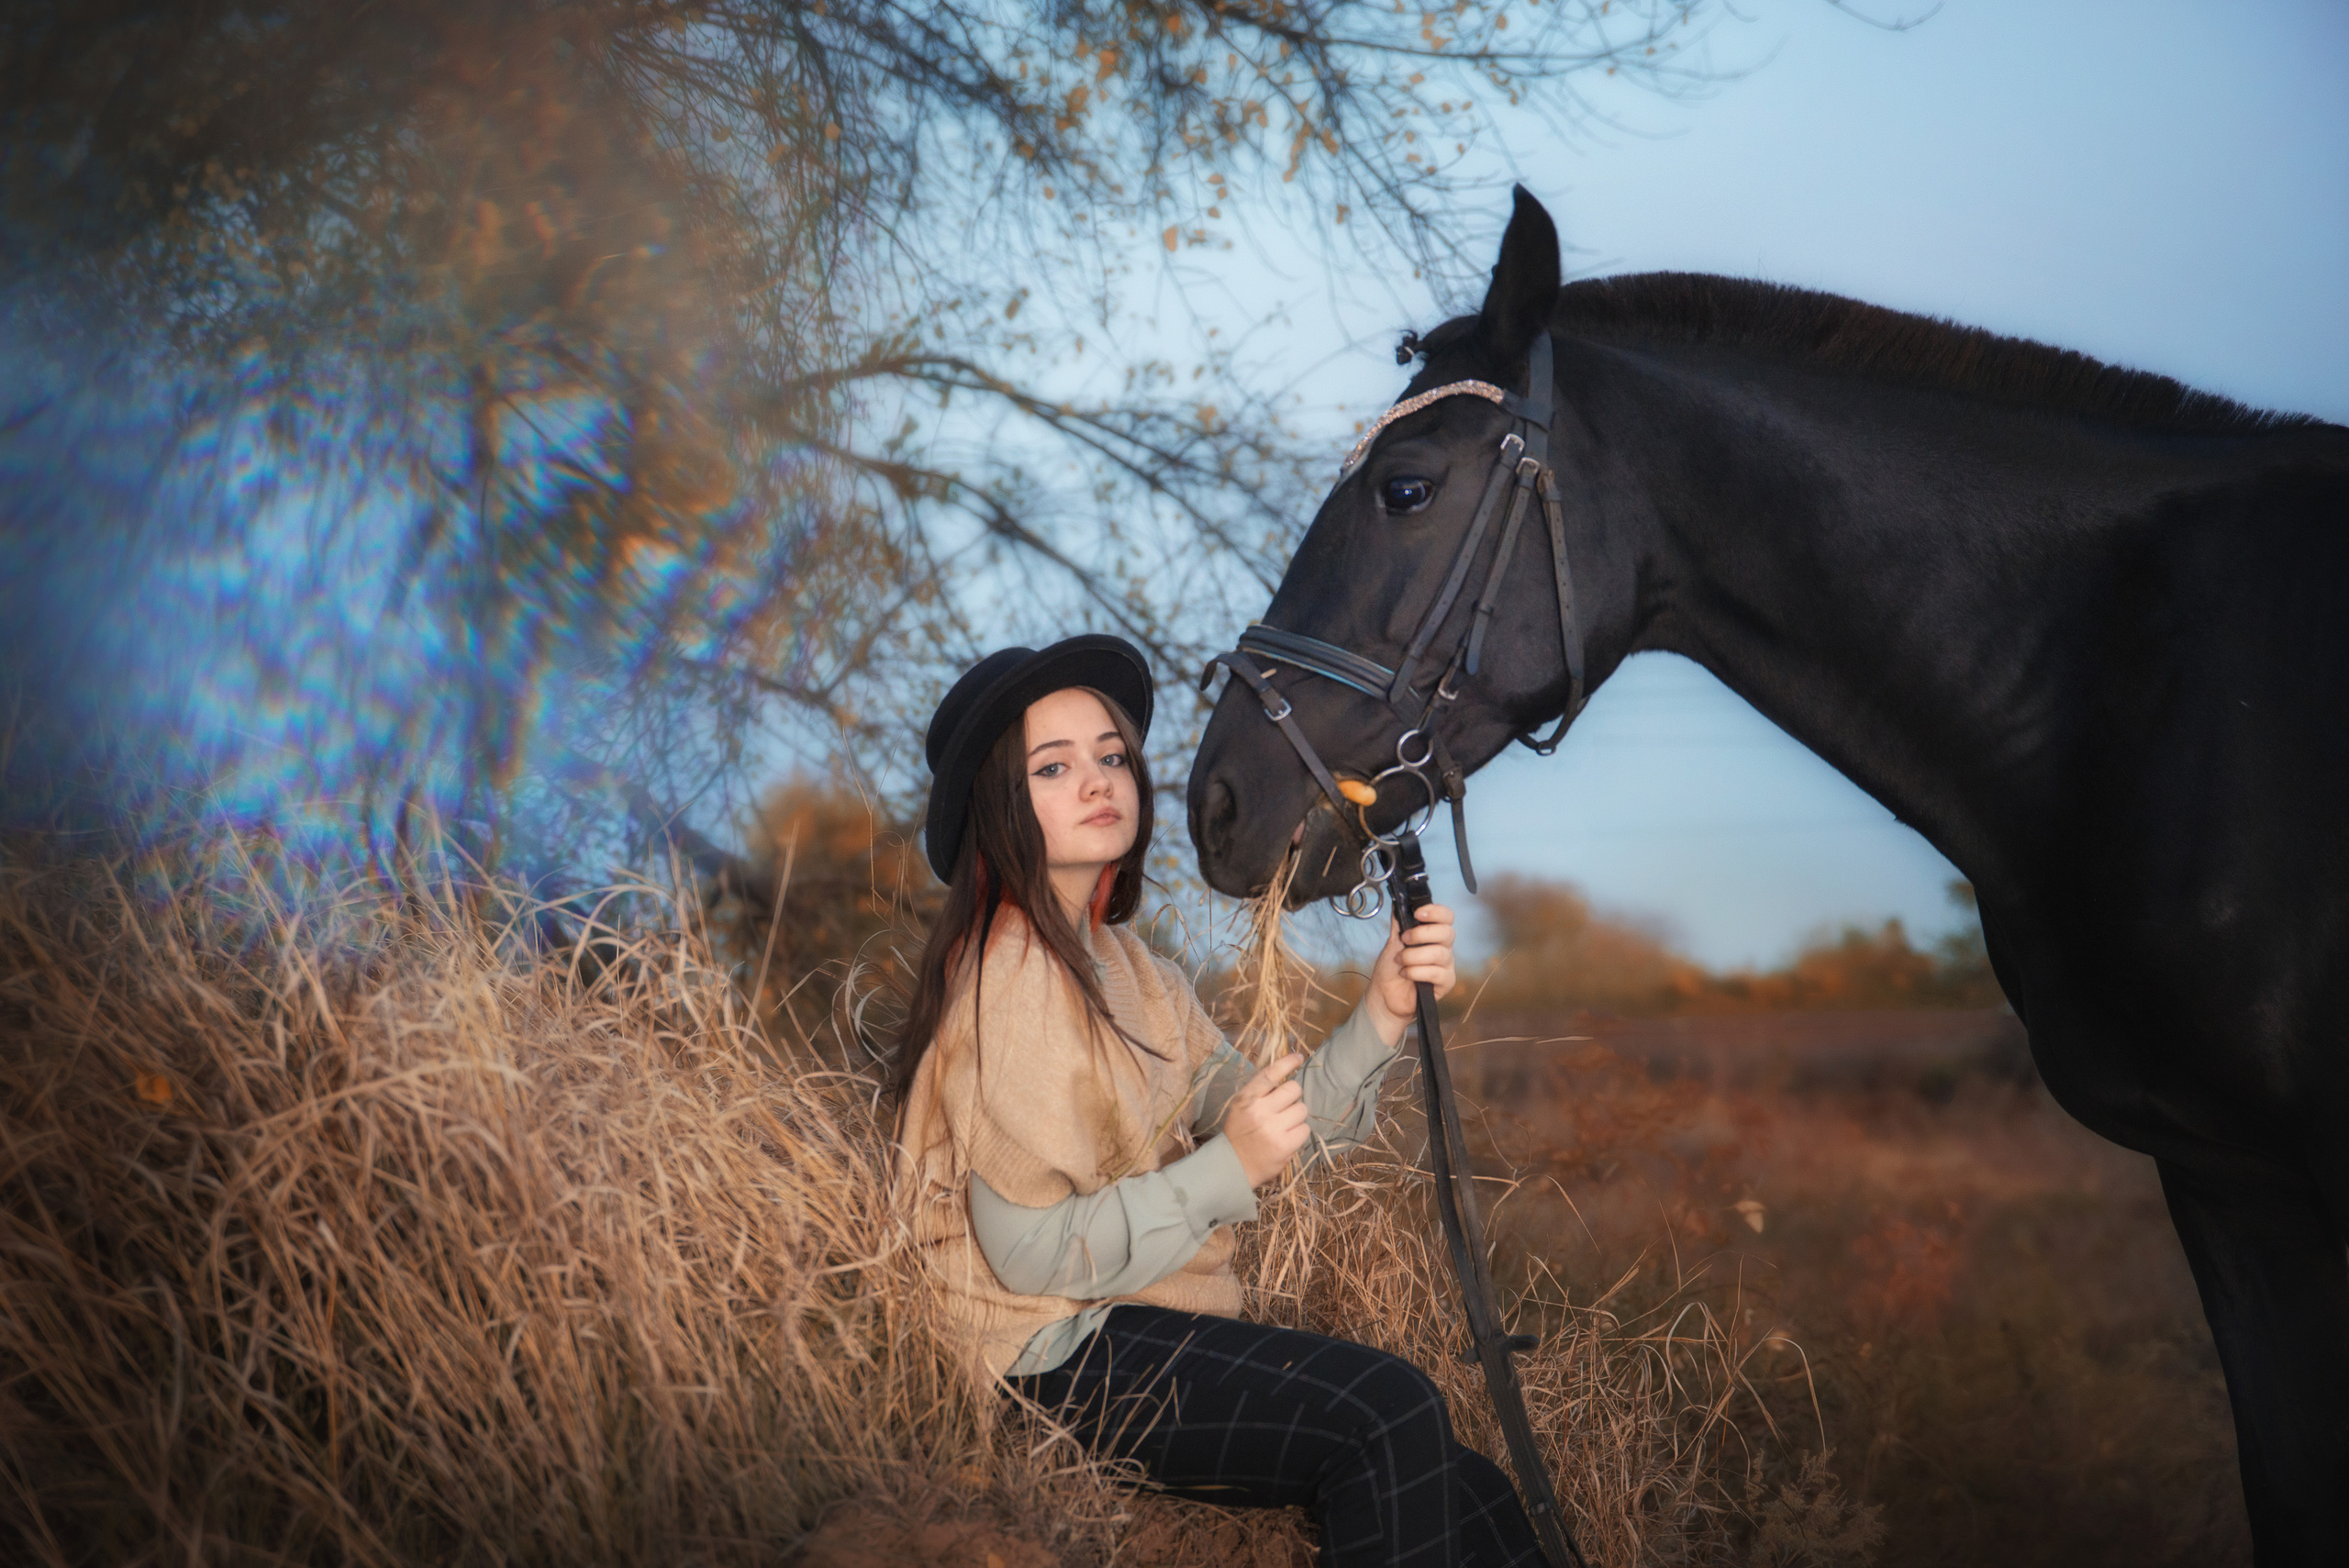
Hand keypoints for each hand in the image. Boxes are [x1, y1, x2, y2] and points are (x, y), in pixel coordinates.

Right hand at [1223, 1053, 1309, 1186]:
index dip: (1286, 1063)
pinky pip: (1305, 1129)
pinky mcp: (1285, 1146)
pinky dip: (1299, 1132)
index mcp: (1247, 1099)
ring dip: (1296, 1116)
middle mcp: (1259, 1111)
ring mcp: (1273, 1129)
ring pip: (1302, 1109)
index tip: (1298, 1058)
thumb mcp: (1241, 1107)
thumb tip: (1286, 1076)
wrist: (1233, 1166)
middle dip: (1293, 1097)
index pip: (1270, 1074)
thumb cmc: (1240, 1132)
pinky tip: (1287, 1137)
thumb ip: (1260, 1092)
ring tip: (1284, 1125)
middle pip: (1294, 1090)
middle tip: (1285, 1107)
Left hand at [1366, 902, 1456, 1043]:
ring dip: (1414, 956)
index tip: (1418, 914)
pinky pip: (1436, 973)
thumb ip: (1398, 923)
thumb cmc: (1390, 969)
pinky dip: (1416, 972)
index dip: (1436, 912)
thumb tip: (1399, 902)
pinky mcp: (1446, 983)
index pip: (1446, 916)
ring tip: (1400, 961)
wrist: (1385, 996)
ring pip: (1439, 954)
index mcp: (1433, 934)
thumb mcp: (1392, 942)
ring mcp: (1446, 965)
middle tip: (1404, 940)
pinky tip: (1406, 974)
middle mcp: (1443, 948)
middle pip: (1447, 932)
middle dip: (1422, 934)